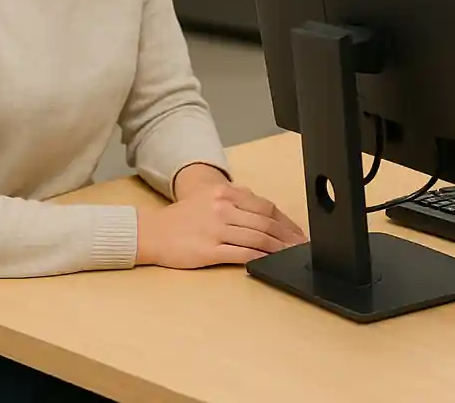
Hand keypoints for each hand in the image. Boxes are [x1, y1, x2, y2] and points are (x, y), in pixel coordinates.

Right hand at [137, 181, 306, 268]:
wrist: (153, 232)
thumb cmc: (184, 217)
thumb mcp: (211, 198)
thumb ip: (238, 201)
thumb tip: (267, 213)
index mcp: (227, 192)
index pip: (266, 206)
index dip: (286, 221)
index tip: (298, 231)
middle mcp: (224, 207)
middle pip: (265, 222)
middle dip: (287, 236)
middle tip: (301, 245)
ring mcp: (217, 228)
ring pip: (257, 237)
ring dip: (278, 248)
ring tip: (290, 255)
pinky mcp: (209, 249)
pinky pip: (241, 253)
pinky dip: (260, 257)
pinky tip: (270, 261)